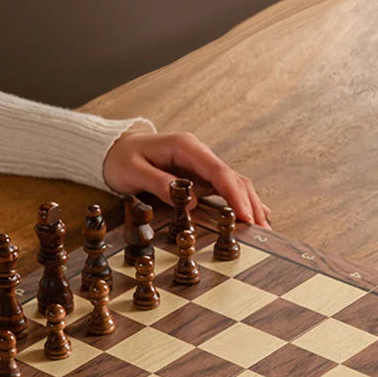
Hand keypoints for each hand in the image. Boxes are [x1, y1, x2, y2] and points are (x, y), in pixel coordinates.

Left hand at [103, 131, 270, 226]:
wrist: (114, 151)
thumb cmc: (121, 160)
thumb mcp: (134, 172)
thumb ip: (160, 184)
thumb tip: (190, 202)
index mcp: (186, 148)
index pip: (219, 172)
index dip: (235, 195)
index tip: (245, 216)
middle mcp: (199, 154)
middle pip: (233, 178)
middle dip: (250, 203)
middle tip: (262, 229)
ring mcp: (201, 165)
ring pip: (234, 183)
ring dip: (249, 205)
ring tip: (263, 227)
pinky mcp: (199, 177)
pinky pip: (225, 189)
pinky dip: (240, 202)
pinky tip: (253, 216)